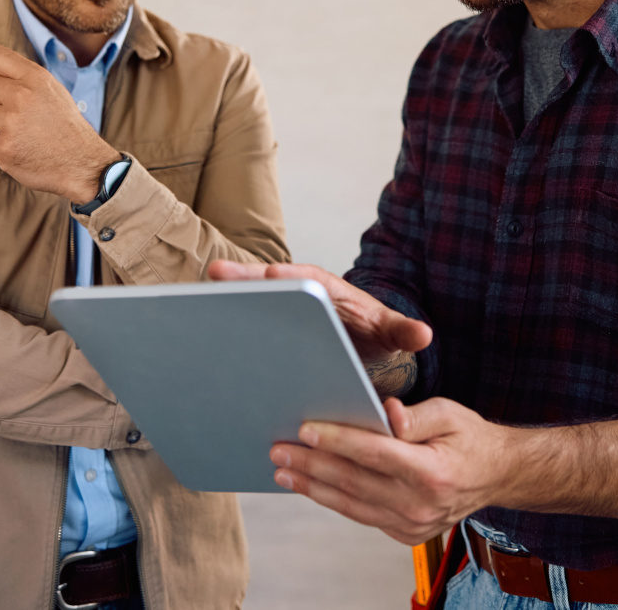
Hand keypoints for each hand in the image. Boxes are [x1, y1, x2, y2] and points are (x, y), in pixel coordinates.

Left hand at [0, 45, 119, 202]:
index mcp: (36, 78)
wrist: (81, 163)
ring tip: (15, 131)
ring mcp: (11, 123)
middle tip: (14, 114)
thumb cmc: (64, 126)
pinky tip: (15, 146)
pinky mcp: (3, 148)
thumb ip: (22, 78)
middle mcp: (22, 96)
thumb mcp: (52, 91)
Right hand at [205, 261, 430, 364]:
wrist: (357, 345)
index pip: (308, 280)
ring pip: (248, 300)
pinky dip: (221, 328)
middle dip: (243, 278)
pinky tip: (200, 339)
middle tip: (216, 273)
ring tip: (195, 300)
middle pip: (268, 282)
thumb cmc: (371, 333)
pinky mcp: (264, 329)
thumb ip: (403, 332)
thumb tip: (422, 334)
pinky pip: (242, 325)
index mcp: (327, 291)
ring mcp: (277, 311)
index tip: (274, 275)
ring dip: (223, 299)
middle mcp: (297, 294)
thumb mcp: (389, 333)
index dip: (291, 278)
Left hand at [271, 396, 514, 545]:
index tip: (306, 429)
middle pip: (354, 482)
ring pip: (352, 505)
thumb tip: (385, 412)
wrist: (497, 476)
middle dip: (311, 464)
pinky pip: (362, 516)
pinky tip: (313, 485)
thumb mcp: (450, 414)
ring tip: (284, 470)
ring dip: (313, 487)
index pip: (373, 453)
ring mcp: (413, 525)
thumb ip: (415, 416)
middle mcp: (420, 505)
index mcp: (431, 472)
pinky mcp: (406, 534)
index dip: (337, 440)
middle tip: (279, 449)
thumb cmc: (470, 439)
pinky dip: (335, 500)